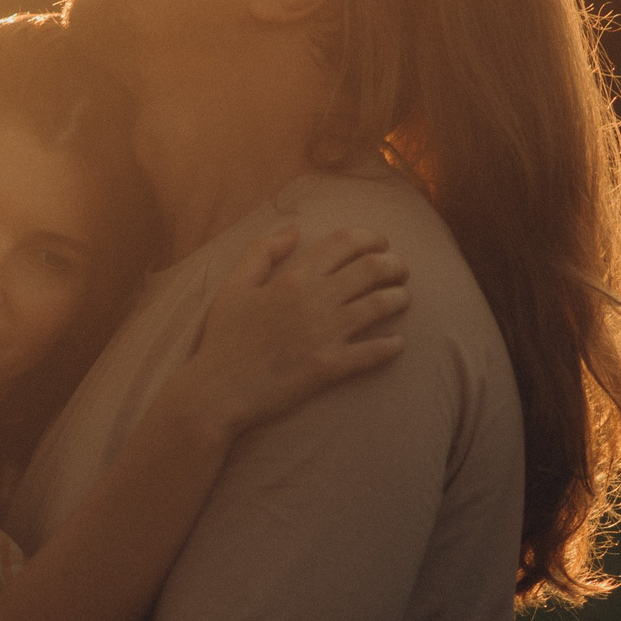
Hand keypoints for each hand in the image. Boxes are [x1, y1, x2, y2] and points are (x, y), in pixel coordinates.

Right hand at [180, 223, 408, 434]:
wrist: (217, 391)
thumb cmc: (224, 338)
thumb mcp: (234, 286)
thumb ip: (262, 251)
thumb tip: (295, 228)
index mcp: (293, 277)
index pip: (345, 243)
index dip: (371, 238)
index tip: (381, 244)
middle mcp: (315, 300)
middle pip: (372, 269)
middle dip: (395, 265)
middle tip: (400, 270)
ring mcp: (325, 334)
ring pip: (380, 305)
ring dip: (399, 298)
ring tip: (402, 299)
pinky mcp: (330, 367)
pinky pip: (374, 352)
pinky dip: (393, 345)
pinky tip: (398, 343)